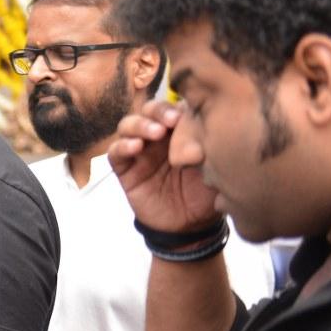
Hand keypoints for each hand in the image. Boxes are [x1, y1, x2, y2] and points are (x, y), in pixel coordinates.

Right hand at [107, 100, 221, 233]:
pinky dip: (122, 146)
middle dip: (157, 111)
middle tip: (170, 121)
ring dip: (139, 124)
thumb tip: (207, 124)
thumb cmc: (206, 192)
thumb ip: (208, 144)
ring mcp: (139, 152)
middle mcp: (158, 137)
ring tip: (155, 133)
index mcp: (180, 131)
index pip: (173, 107)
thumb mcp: (214, 165)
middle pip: (148, 110)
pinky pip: (115, 153)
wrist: (191, 225)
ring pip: (128, 125)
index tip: (186, 114)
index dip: (176, 105)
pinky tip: (136, 148)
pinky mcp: (125, 169)